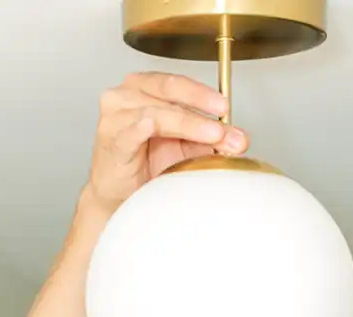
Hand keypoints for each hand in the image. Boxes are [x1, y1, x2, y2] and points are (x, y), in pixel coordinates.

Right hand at [83, 71, 248, 213]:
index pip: (179, 83)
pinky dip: (165, 129)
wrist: (119, 197)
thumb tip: (240, 138)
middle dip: (201, 102)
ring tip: (214, 135)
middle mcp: (128, 94)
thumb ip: (211, 138)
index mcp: (146, 89)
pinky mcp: (113, 135)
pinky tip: (177, 138)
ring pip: (159, 108)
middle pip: (169, 87)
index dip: (205, 93)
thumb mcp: (187, 148)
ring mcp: (117, 113)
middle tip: (225, 114)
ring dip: (190, 122)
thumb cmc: (146, 166)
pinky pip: (140, 125)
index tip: (227, 108)